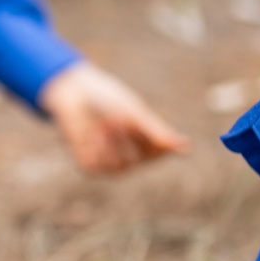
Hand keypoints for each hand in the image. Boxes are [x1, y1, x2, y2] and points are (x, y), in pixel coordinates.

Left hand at [38, 61, 188, 172]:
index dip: (156, 145)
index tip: (146, 127)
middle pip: (139, 160)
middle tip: (116, 119)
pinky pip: (98, 167)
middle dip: (127, 137)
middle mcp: (129, 155)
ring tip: (102, 125)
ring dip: (111, 142)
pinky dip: (95, 149)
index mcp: (145, 141)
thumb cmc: (108, 99)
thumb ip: (156, 132)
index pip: (159, 153)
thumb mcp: (134, 113)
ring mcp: (109, 163)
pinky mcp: (89, 166)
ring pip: (119, 166)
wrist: (74, 93)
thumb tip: (185, 148)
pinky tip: (90, 135)